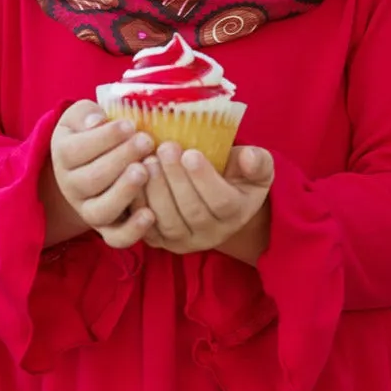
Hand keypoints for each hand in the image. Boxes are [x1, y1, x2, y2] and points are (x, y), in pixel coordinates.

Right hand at [44, 101, 155, 249]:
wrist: (90, 165)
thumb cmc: (93, 134)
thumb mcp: (83, 117)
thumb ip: (86, 115)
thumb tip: (97, 121)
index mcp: (63, 156)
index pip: (76, 150)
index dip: (104, 138)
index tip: (129, 124)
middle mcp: (71, 187)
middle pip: (91, 180)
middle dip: (120, 159)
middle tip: (145, 141)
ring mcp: (88, 211)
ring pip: (101, 211)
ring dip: (124, 191)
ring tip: (144, 170)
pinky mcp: (108, 229)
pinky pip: (116, 238)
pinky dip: (132, 231)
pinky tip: (150, 214)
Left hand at [136, 142, 274, 256]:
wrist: (217, 200)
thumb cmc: (236, 176)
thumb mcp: (255, 167)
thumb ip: (258, 162)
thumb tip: (250, 157)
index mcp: (236, 214)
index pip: (222, 202)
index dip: (205, 179)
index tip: (190, 153)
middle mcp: (211, 235)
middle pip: (192, 212)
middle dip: (176, 179)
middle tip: (165, 148)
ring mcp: (184, 241)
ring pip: (168, 222)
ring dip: (156, 191)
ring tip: (148, 161)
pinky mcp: (160, 241)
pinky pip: (146, 228)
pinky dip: (138, 204)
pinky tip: (133, 178)